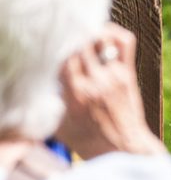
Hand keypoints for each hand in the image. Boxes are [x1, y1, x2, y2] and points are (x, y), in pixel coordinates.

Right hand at [55, 24, 165, 159]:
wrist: (124, 148)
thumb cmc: (89, 141)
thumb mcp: (59, 127)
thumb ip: (47, 106)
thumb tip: (33, 91)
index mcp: (76, 94)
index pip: (64, 57)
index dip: (57, 45)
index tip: (51, 43)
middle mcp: (96, 81)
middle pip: (82, 44)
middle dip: (72, 35)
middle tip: (66, 31)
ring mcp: (114, 75)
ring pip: (102, 39)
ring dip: (91, 32)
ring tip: (83, 33)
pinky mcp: (128, 72)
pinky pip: (125, 43)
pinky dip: (114, 32)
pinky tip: (103, 34)